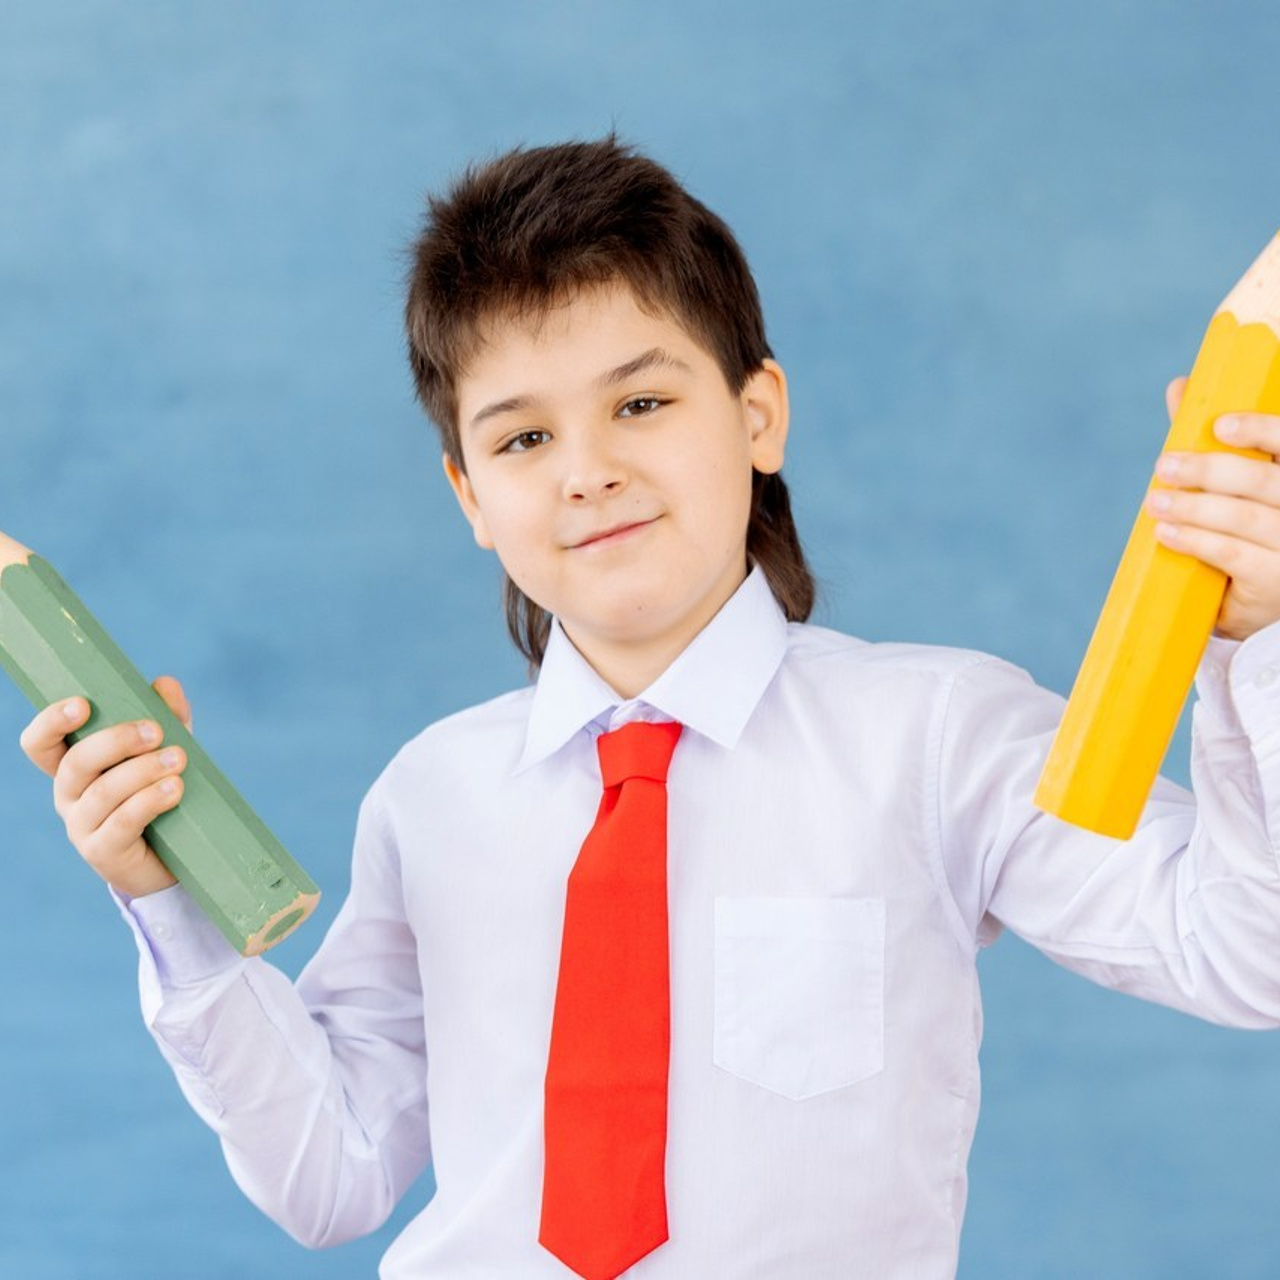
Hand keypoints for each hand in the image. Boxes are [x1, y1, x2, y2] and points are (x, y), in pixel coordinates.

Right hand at [20, 676, 192, 897]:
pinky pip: (122, 822)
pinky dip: (150, 801)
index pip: (40, 744)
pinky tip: (175, 789)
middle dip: (115, 741)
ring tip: (179, 760)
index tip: (82, 704)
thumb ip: (167, 718)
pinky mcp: (103, 853)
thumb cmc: (162, 794)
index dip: (50, 722)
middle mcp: (68, 796)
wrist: (174, 856)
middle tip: (155, 731)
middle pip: (76, 763)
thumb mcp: (164, 751)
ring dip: (142, 771)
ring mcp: (82, 827)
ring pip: (103, 792)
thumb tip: (165, 683)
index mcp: (73, 767)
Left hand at [1146, 377, 1279, 640]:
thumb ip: (1213, 437)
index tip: (1221, 425)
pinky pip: (1235, 555)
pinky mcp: (1278, 582)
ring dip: (1193, 507)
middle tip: (1164, 465)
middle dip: (1210, 470)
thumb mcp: (1236, 479)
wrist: (1259, 597)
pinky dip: (1197, 541)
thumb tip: (1180, 387)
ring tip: (1154, 501)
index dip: (1263, 430)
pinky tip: (1166, 533)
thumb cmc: (1250, 527)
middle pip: (1264, 480)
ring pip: (1245, 518)